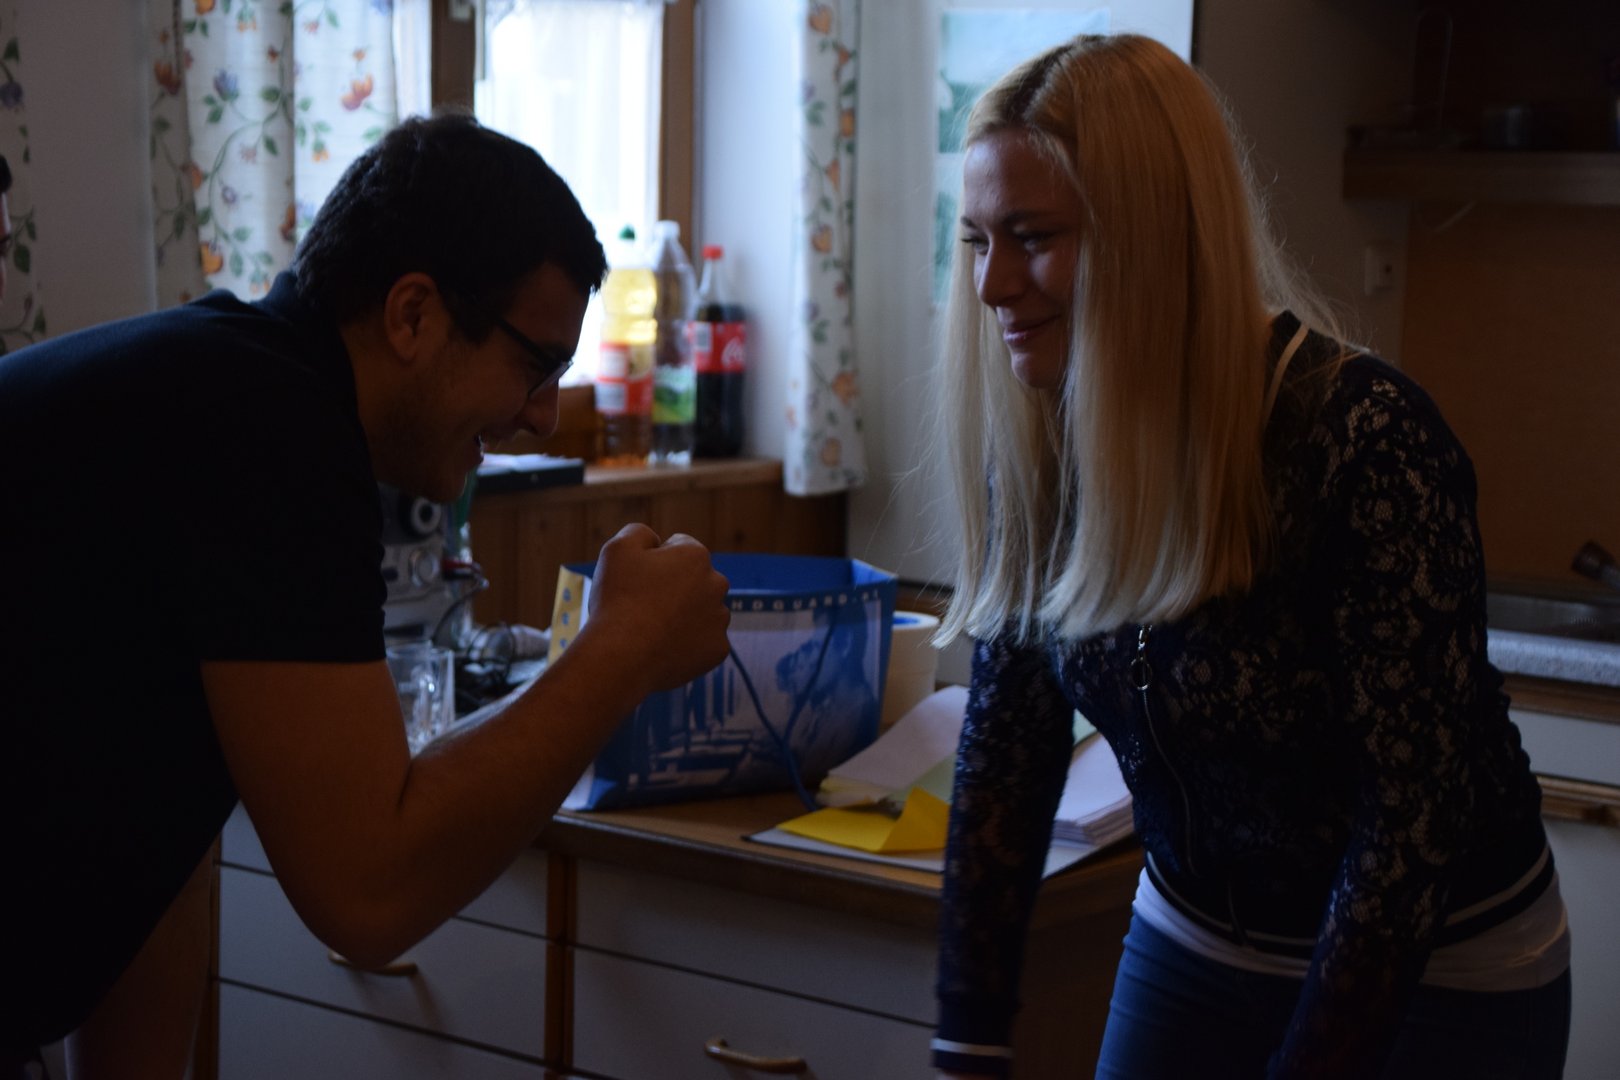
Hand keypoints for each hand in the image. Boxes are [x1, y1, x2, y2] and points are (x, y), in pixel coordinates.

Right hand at [578, 523, 730, 697]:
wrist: (622, 656)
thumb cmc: (618, 599)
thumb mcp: (618, 549)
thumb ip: (640, 532)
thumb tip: (656, 540)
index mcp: (696, 555)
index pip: (679, 547)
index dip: (654, 561)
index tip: (638, 580)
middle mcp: (716, 584)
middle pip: (694, 580)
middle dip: (675, 587)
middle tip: (644, 606)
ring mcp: (720, 619)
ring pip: (702, 611)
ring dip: (684, 616)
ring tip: (653, 630)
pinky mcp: (718, 650)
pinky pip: (703, 642)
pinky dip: (688, 645)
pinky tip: (665, 648)